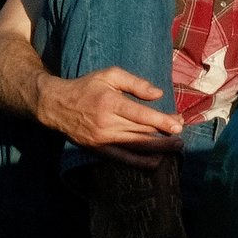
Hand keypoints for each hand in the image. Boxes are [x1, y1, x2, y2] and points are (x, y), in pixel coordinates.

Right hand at [33, 67, 183, 167]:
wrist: (56, 105)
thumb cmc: (87, 87)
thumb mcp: (109, 75)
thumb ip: (135, 83)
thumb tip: (158, 94)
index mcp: (110, 103)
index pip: (140, 115)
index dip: (161, 121)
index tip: (178, 124)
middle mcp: (106, 123)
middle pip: (141, 131)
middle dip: (164, 132)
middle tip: (181, 130)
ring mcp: (101, 139)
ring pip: (135, 145)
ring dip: (158, 147)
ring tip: (176, 146)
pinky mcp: (97, 149)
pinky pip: (122, 158)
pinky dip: (139, 162)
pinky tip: (156, 162)